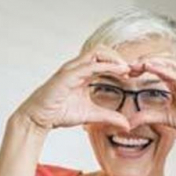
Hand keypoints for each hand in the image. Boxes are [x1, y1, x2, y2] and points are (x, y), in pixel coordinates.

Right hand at [15, 47, 131, 130]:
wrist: (39, 118)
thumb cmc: (59, 112)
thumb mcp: (91, 115)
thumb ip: (109, 116)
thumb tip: (127, 125)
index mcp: (84, 73)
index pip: (106, 60)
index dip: (122, 64)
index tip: (136, 73)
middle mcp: (78, 67)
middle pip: (103, 51)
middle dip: (121, 58)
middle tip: (136, 69)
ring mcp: (72, 68)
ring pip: (97, 52)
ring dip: (115, 58)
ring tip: (128, 70)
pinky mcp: (68, 74)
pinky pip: (90, 65)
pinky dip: (107, 66)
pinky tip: (119, 71)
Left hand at [128, 57, 175, 143]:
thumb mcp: (165, 117)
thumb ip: (148, 116)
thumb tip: (130, 121)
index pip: (158, 66)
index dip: (142, 66)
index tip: (128, 72)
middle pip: (162, 59)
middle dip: (144, 60)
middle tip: (128, 67)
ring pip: (169, 62)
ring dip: (151, 61)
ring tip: (137, 65)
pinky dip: (162, 69)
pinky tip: (150, 67)